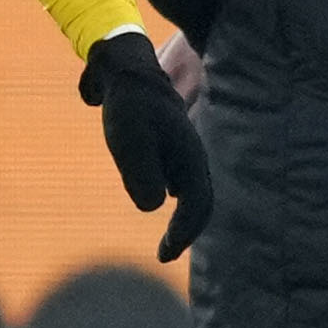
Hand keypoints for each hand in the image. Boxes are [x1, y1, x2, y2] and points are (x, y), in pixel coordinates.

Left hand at [81, 27, 213, 256]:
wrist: (127, 73)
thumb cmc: (128, 108)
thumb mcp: (129, 143)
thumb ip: (142, 175)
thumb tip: (153, 207)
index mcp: (189, 158)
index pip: (197, 205)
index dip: (183, 234)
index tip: (164, 255)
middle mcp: (191, 157)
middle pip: (200, 201)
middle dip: (186, 230)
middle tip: (165, 254)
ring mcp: (182, 151)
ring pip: (192, 190)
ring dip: (183, 216)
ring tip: (166, 237)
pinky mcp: (169, 145)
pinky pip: (179, 178)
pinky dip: (174, 197)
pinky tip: (158, 198)